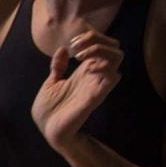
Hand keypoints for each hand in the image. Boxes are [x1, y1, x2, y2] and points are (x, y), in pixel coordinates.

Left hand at [31, 27, 122, 150]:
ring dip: (100, 49)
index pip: (102, 44)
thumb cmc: (49, 111)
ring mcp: (96, 84)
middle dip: (97, 39)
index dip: (90, 36)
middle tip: (76, 48)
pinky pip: (113, 77)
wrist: (47, 130)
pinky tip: (87, 69)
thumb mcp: (50, 84)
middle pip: (114, 46)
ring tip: (81, 56)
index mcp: (83, 71)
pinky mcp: (96, 96)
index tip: (71, 43)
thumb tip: (62, 50)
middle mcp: (94, 75)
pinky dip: (104, 67)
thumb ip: (58, 67)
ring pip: (118, 56)